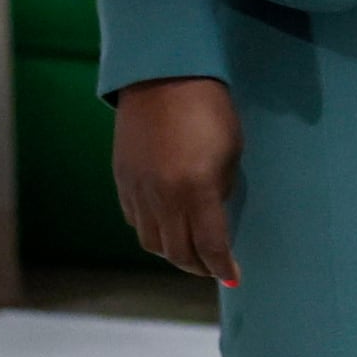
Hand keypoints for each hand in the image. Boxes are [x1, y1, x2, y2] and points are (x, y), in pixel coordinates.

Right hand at [111, 76, 241, 284]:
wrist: (164, 80)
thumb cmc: (210, 109)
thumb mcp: (231, 150)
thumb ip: (222, 189)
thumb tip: (215, 215)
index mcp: (196, 189)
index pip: (209, 244)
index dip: (221, 265)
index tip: (234, 276)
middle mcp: (162, 197)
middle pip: (177, 251)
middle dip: (198, 265)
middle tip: (214, 268)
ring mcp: (137, 191)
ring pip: (152, 242)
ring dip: (173, 253)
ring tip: (191, 254)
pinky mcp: (122, 182)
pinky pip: (137, 221)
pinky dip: (153, 232)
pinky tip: (167, 229)